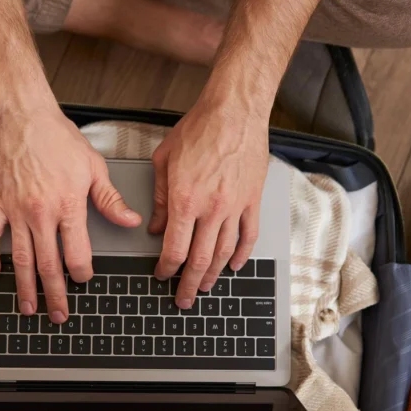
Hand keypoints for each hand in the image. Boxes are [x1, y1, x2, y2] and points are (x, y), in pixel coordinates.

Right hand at [0, 105, 141, 321]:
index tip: (84, 280)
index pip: (76, 253)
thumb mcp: (93, 167)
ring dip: (25, 287)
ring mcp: (16, 211)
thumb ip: (110, 200)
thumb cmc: (58, 137)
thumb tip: (130, 221)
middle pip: (48, 265)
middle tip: (59, 314)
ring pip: (21, 258)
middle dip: (55, 294)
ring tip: (29, 307)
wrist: (22, 115)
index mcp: (68, 206)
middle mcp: (40, 213)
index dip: (82, 272)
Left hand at [150, 96, 268, 307]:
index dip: (166, 269)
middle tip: (183, 299)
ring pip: (224, 253)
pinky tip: (233, 266)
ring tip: (204, 286)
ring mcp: (235, 207)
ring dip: (212, 274)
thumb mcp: (164, 160)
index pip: (174, 249)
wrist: (235, 111)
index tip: (162, 275)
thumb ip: (160, 198)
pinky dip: (241, 255)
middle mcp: (211, 209)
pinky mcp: (253, 201)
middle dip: (189, 284)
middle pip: (199, 259)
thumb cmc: (199, 129)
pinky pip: (248, 236)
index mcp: (185, 200)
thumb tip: (157, 227)